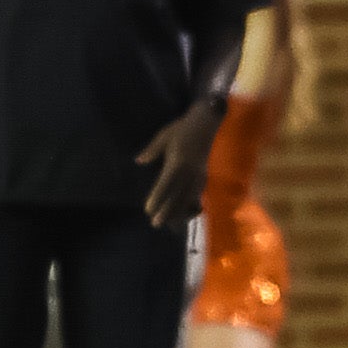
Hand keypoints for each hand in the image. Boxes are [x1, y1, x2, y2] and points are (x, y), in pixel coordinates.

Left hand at [137, 101, 222, 226]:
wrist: (208, 123)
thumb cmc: (183, 128)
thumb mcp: (164, 136)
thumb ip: (152, 150)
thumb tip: (139, 161)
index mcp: (178, 162)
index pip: (166, 184)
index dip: (157, 197)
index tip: (148, 209)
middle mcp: (190, 171)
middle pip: (178, 195)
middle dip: (168, 210)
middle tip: (156, 223)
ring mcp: (199, 174)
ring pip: (189, 197)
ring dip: (180, 211)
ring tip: (172, 225)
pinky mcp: (205, 174)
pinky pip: (199, 193)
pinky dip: (193, 204)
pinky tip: (190, 213)